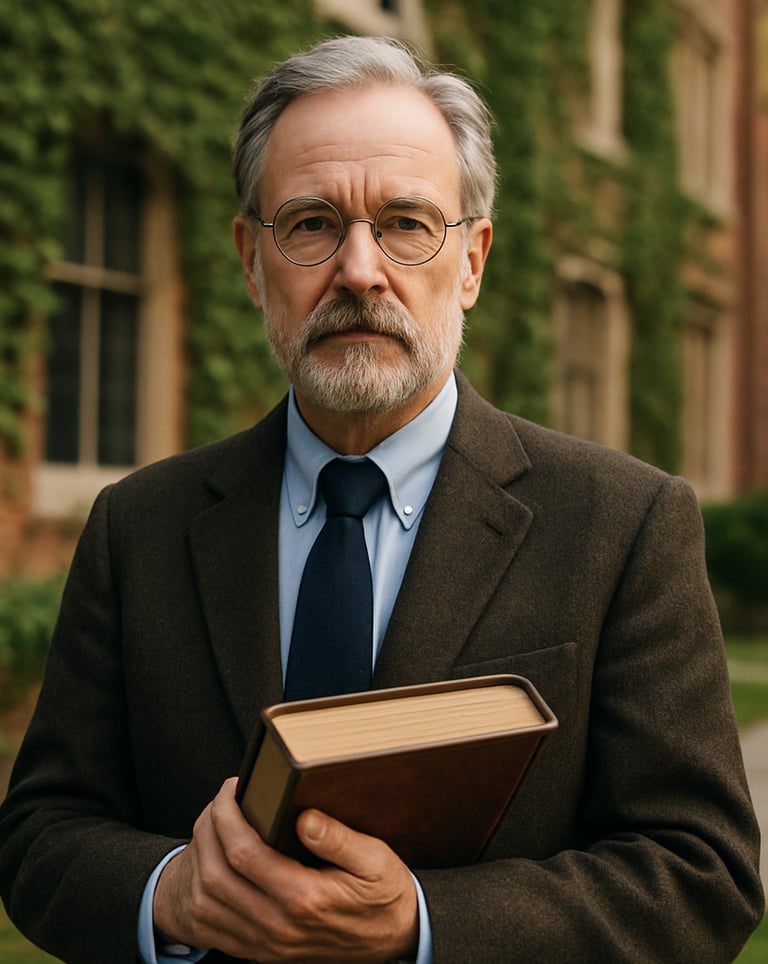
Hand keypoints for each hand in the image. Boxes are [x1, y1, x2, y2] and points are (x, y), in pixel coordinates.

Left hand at [153, 777, 418, 961]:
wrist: (394, 943)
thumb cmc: (385, 895)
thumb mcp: (376, 860)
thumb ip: (339, 839)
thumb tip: (304, 817)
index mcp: (305, 899)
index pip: (244, 853)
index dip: (228, 815)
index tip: (233, 788)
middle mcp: (278, 927)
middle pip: (216, 876)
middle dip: (208, 829)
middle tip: (220, 801)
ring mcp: (266, 944)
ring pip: (207, 903)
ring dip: (201, 858)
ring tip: (214, 825)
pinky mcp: (262, 953)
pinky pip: (213, 927)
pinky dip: (203, 891)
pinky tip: (214, 863)